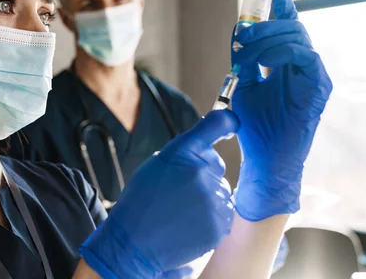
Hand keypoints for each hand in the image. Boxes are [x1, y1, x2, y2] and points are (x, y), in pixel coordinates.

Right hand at [80, 110, 238, 277]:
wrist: (133, 242)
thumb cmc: (141, 200)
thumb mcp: (156, 164)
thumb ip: (183, 150)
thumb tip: (209, 141)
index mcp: (183, 152)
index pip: (216, 124)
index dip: (227, 122)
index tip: (232, 123)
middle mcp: (202, 172)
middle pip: (216, 165)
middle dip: (204, 173)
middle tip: (179, 190)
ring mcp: (213, 199)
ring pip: (220, 190)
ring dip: (207, 197)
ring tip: (181, 211)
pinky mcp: (220, 223)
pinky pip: (223, 212)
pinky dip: (210, 217)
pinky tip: (188, 223)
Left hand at [231, 0, 332, 220]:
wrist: (265, 158)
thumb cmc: (256, 125)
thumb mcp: (244, 84)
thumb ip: (246, 59)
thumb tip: (240, 31)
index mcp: (286, 61)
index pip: (287, 24)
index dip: (280, 0)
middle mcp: (303, 64)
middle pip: (290, 25)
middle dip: (263, 23)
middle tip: (241, 34)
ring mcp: (313, 74)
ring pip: (296, 36)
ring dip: (266, 39)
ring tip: (244, 55)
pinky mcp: (318, 86)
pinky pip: (304, 55)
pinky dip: (280, 52)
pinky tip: (262, 62)